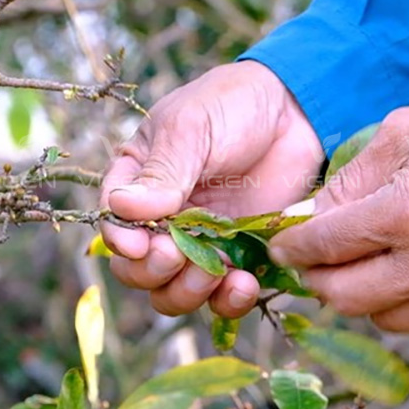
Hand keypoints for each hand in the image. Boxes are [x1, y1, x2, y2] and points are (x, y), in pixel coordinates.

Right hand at [100, 61, 322, 318]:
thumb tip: (122, 208)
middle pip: (136, 270)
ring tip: (214, 275)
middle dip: (153, 271)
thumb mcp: (191, 128)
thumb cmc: (232, 106)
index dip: (121, 242)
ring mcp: (199, 243)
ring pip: (172, 293)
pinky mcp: (237, 259)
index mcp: (136, 183)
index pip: (113, 224)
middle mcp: (161, 221)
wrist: (295, 111)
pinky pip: (221, 297)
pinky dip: (228, 302)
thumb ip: (162, 171)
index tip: (141, 244)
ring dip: (186, 294)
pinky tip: (244, 284)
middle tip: (178, 256)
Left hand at [269, 97, 408, 346]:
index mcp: (408, 211)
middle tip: (314, 260)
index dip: (291, 248)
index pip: (323, 246)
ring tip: (370, 261)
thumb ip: (348, 180)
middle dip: (317, 277)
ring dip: (362, 294)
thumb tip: (304, 218)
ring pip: (379, 319)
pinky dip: (404, 310)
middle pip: (342, 296)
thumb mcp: (404, 133)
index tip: (280, 246)